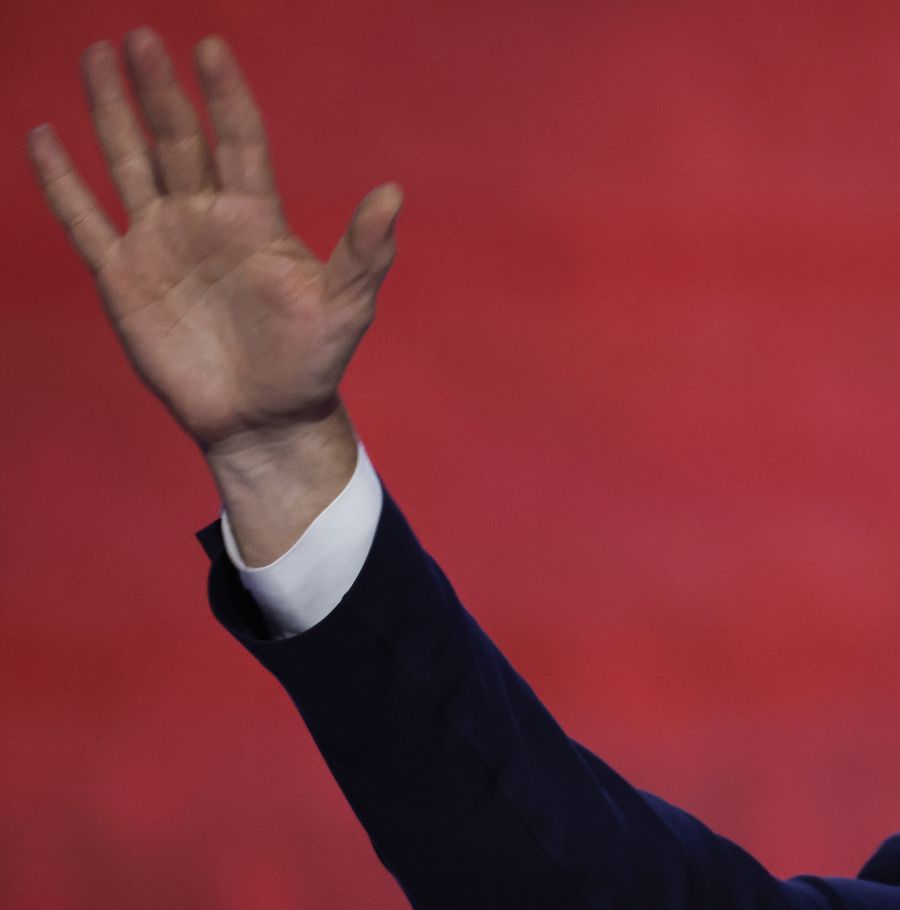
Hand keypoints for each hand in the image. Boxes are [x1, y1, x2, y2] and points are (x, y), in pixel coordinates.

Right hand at [27, 28, 399, 456]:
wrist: (263, 418)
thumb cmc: (311, 362)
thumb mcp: (346, 306)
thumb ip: (364, 251)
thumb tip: (394, 194)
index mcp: (255, 218)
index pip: (238, 140)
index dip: (225, 96)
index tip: (212, 48)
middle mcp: (205, 218)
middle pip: (176, 139)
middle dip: (158, 89)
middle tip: (139, 36)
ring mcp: (161, 243)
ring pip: (129, 163)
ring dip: (111, 112)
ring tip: (96, 56)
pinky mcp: (123, 277)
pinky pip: (85, 220)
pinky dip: (63, 182)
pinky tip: (42, 136)